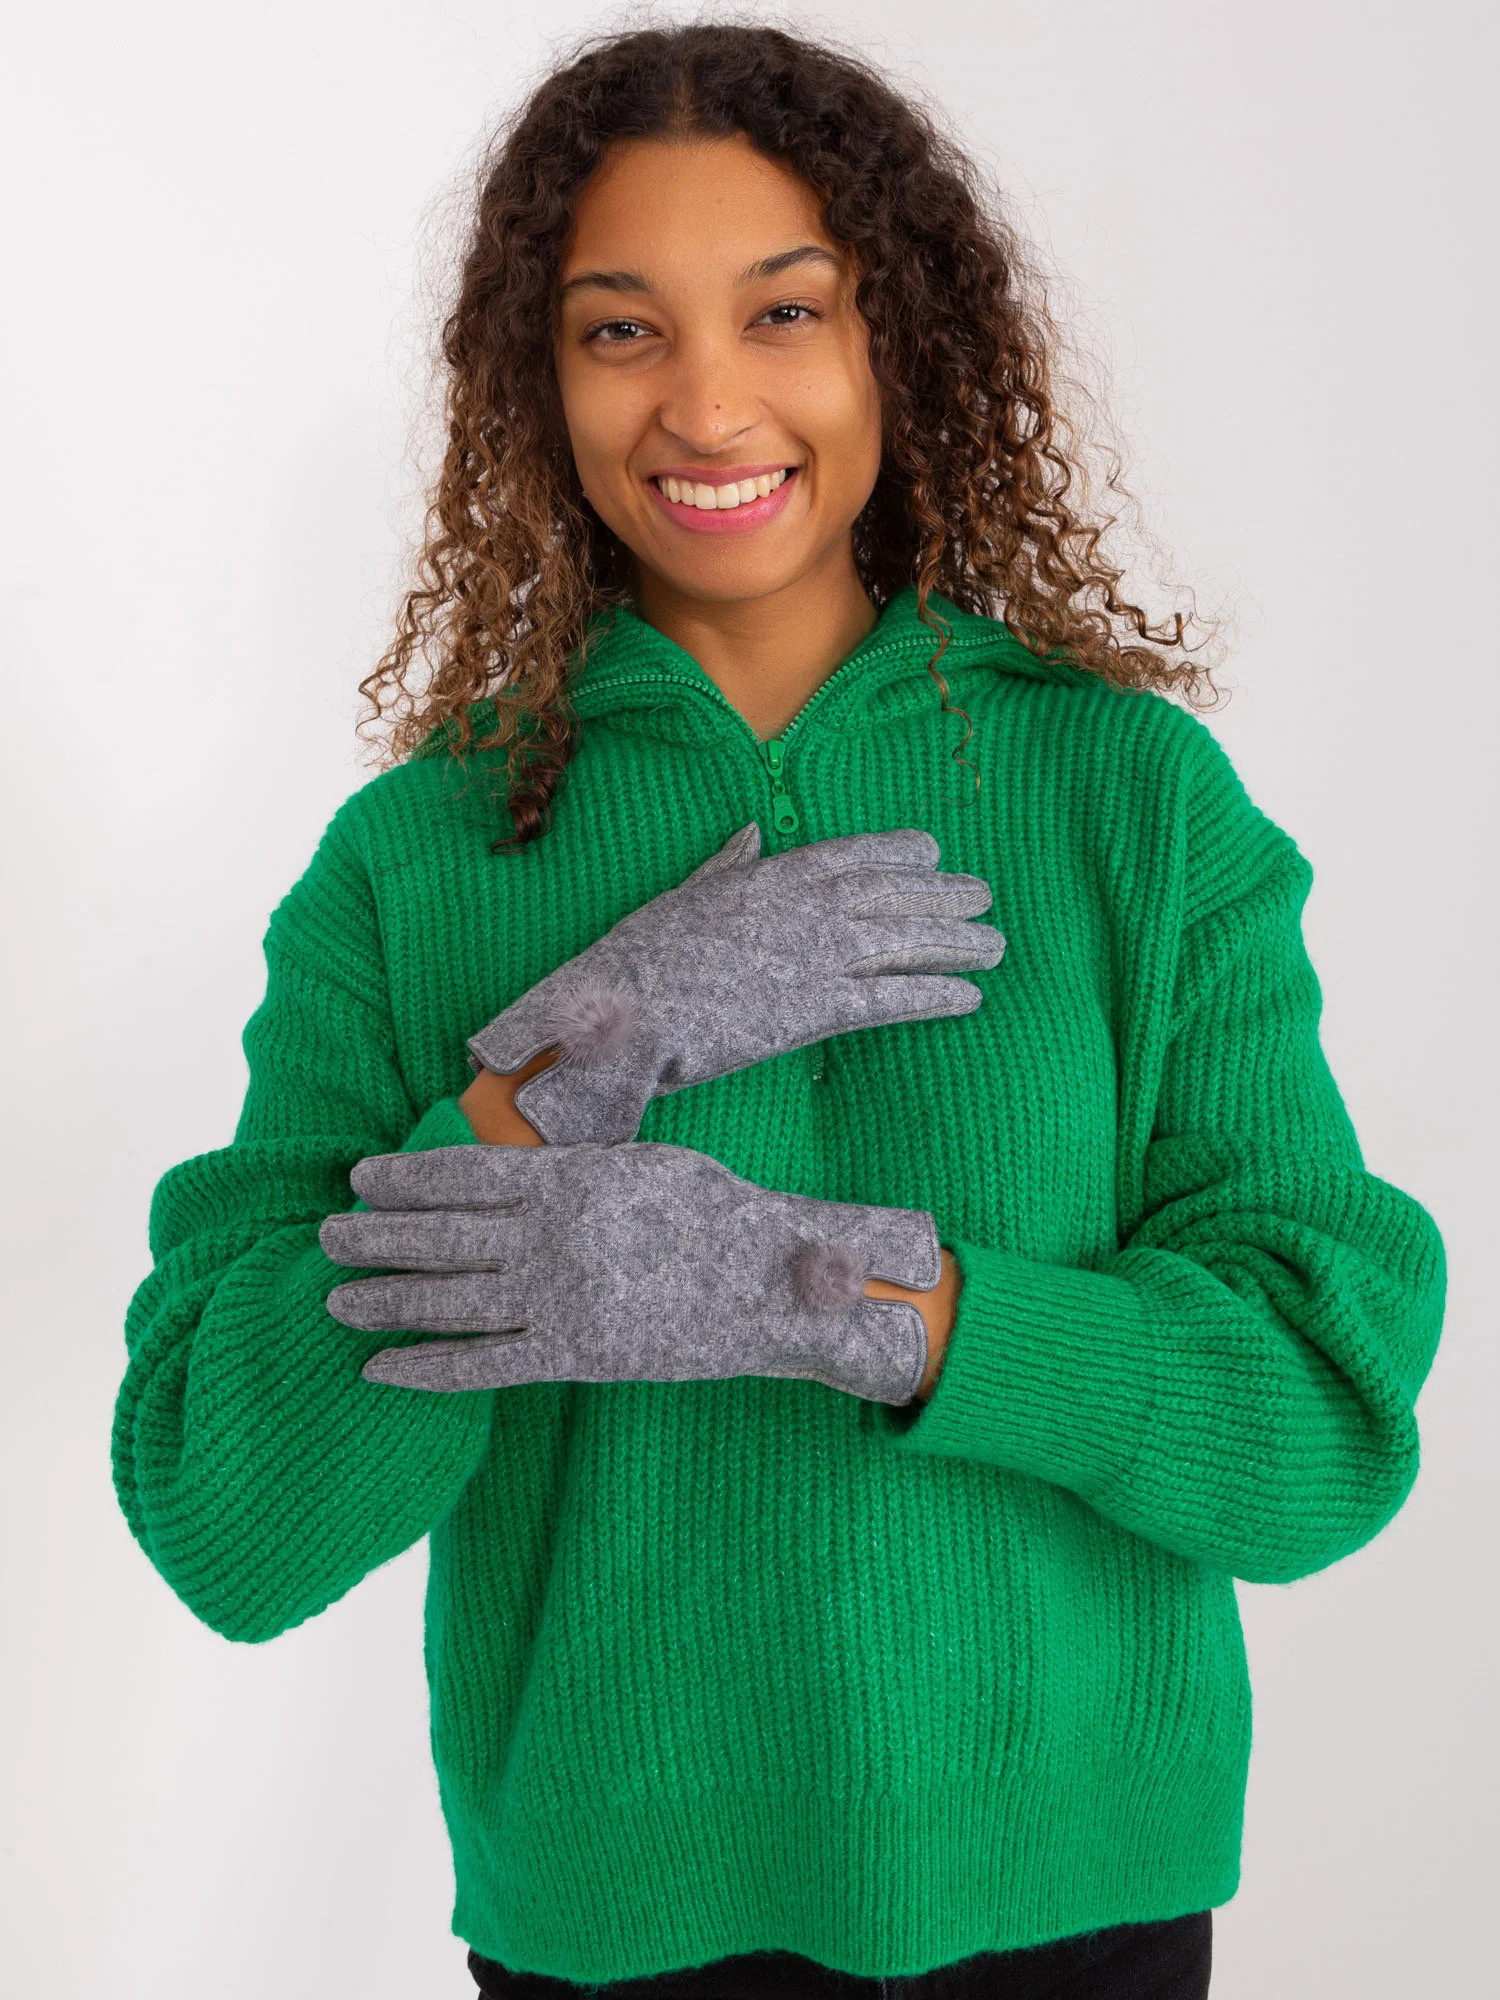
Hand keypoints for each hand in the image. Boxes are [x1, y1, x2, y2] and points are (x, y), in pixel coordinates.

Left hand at [320, 1140, 940, 1404]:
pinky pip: (482, 1363)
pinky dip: (425, 1368)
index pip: (465, 1172)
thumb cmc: (717, 1213)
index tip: (361, 1176)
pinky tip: (380, 1371)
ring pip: (447, 1299)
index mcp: (570, 1179)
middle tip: (324, 1236)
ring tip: (335, 1299)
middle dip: (374, 1238)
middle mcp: (551, 1236)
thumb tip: (527, 1161)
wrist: (772, 1282)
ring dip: (383, 1299)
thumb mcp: (651, 1163)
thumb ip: (581, 1165)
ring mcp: (558, 1297)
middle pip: (441, 1236)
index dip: (406, 1177)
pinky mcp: (572, 1355)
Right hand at [464, 821, 1004, 1144]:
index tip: (933, 852)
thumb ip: (727, 864)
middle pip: (897, 896)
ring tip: (994, 946)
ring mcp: (819, 957)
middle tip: (984, 898)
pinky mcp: (820, 1011)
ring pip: (909, 944)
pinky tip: (969, 998)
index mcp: (776, 875)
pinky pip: (895, 1000)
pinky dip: (937, 996)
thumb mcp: (686, 894)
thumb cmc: (641, 956)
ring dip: (958, 944)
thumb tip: (748, 834)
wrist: (627, 1011)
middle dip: (945, 896)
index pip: (856, 854)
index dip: (901, 855)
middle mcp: (809, 908)